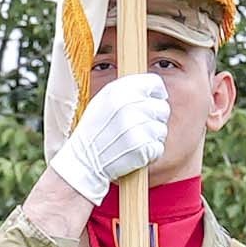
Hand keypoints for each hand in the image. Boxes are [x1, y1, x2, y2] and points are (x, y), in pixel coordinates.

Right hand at [51, 70, 185, 198]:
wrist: (82, 163)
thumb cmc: (93, 132)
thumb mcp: (102, 101)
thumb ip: (126, 91)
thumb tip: (152, 87)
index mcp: (118, 90)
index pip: (155, 83)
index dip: (155, 94)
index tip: (149, 103)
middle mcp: (128, 107)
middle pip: (162, 107)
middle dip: (154, 118)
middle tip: (136, 127)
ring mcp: (136, 128)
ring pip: (161, 129)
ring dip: (151, 137)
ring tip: (131, 141)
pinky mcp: (142, 149)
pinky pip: (158, 147)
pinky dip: (150, 153)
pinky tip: (133, 153)